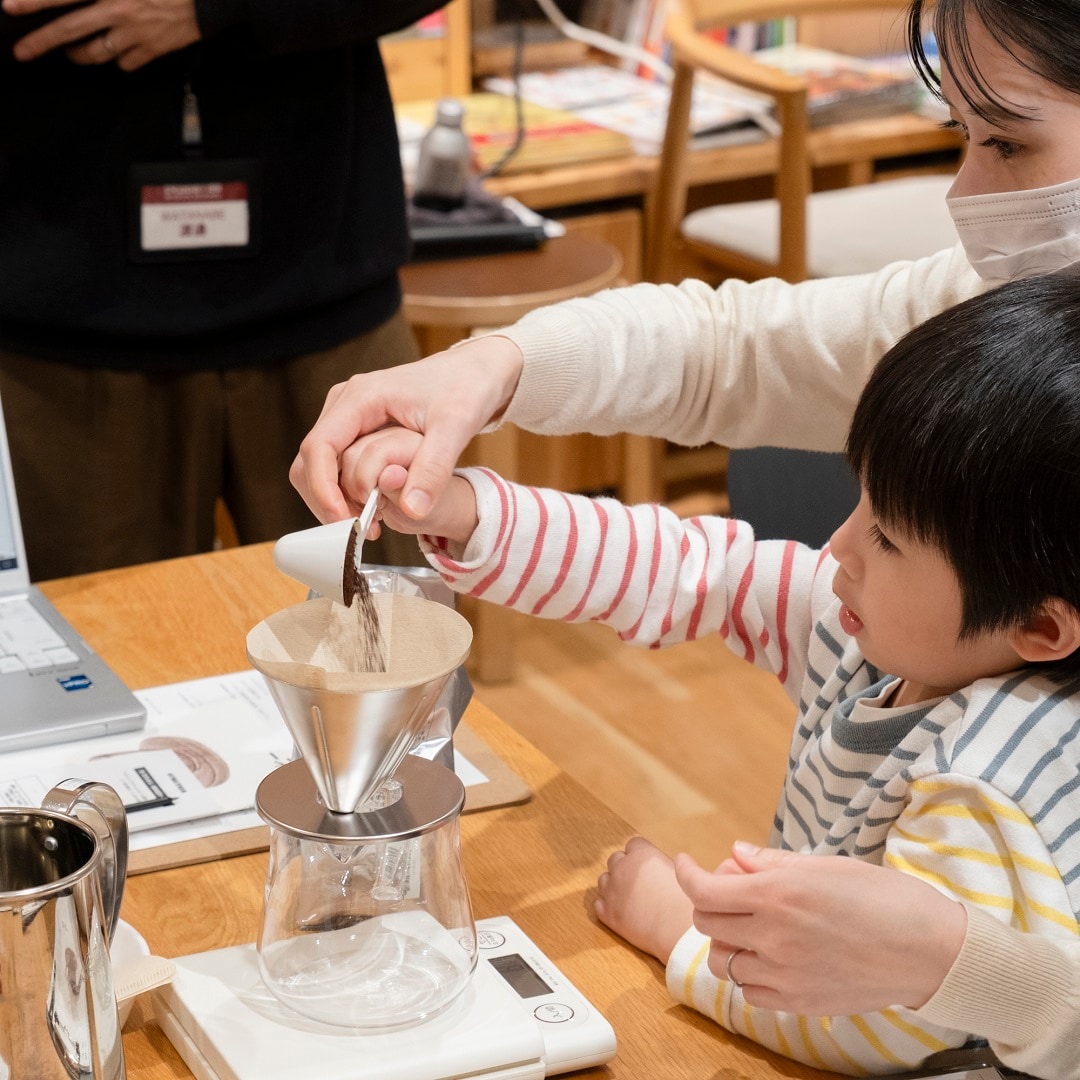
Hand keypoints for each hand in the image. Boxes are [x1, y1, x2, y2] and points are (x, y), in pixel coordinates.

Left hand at [5, 0, 200, 69]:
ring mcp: (134, 35)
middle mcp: (117, 11)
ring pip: (94, 54)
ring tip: (71, 53)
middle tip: (22, 53)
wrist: (209, 2)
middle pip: (70, 31)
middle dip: (42, 43)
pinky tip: (117, 53)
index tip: (10, 9)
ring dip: (78, 55)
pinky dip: (118, 60)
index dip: (35, 2)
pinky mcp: (152, 52)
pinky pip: (124, 64)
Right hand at [290, 335, 523, 524]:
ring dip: (335, 498)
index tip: (343, 520)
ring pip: (319, 466)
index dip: (322, 489)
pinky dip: (346, 491)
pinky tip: (375, 507)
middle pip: (309, 460)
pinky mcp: (357, 428)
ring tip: (370, 521)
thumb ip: (433, 469)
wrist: (475, 372)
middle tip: (359, 528)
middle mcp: (346, 404)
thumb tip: (412, 510)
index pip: (318, 447)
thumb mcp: (455, 428)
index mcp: (361, 397)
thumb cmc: (466, 389)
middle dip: (326, 499)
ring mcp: (348, 416)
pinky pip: (337, 465)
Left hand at [594, 837, 693, 964]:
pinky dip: (608, 907)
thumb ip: (660, 865)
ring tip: (629, 898)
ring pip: (603, 880)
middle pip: (615, 859)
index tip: (647, 866)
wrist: (679, 929)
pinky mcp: (608, 913)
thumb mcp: (678, 872)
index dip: (640, 855)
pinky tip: (622, 913)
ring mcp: (612, 891)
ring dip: (613, 886)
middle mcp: (622, 868)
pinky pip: (599, 905)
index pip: (633, 844)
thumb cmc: (686, 901)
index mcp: (641, 854)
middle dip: (624, 868)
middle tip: (639, 883)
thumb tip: (655, 871)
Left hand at [674, 842, 967, 1014]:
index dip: (686, 873)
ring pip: (722, 961)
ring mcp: (783, 974)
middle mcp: (773, 935)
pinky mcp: (798, 1003)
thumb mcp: (826, 865)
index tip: (686, 864)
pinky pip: (749, 991)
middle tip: (730, 891)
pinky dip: (749, 973)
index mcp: (778, 893)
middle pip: (706, 923)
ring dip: (726, 940)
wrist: (930, 952)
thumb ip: (771, 862)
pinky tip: (769, 957)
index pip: (704, 889)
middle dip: (708, 903)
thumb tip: (734, 855)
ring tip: (750, 926)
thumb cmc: (884, 899)